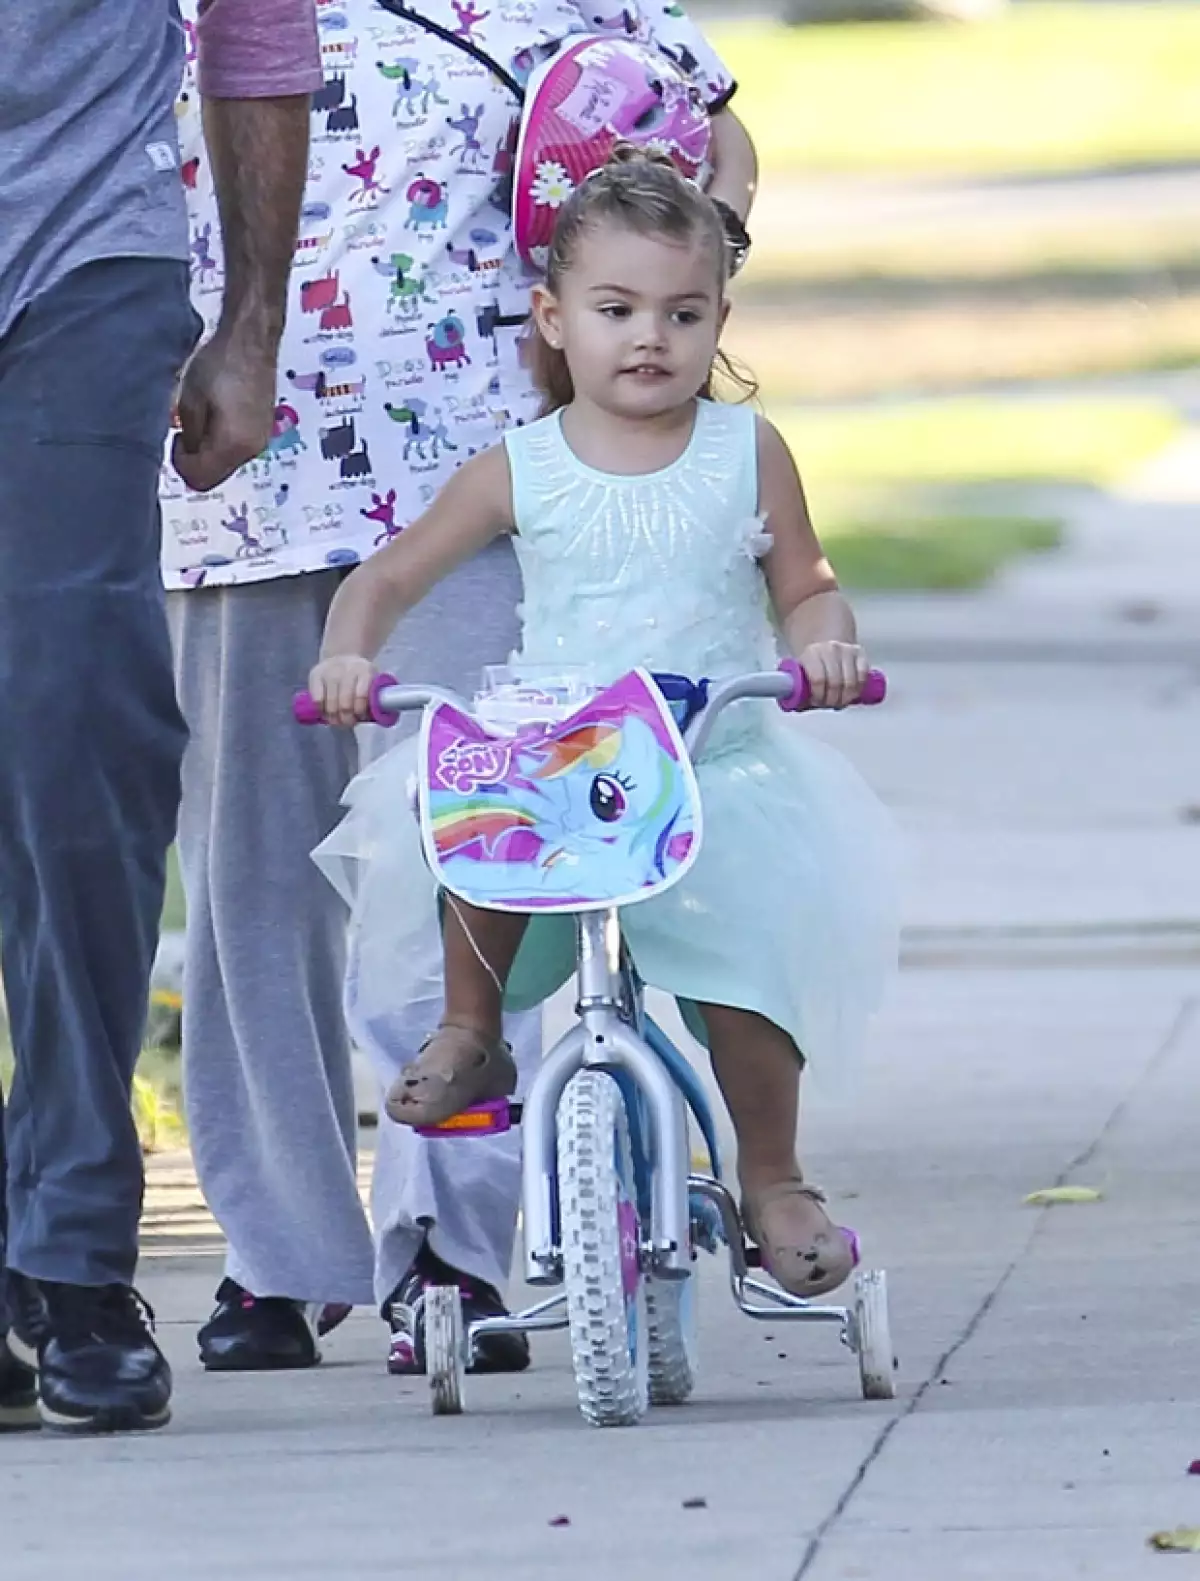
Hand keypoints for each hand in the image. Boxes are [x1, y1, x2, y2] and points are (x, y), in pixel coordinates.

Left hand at [171, 327, 278, 492]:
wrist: (250, 340)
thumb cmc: (222, 361)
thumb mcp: (189, 400)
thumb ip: (188, 435)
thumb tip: (189, 450)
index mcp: (234, 444)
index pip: (200, 479)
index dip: (181, 463)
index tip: (176, 439)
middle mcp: (252, 448)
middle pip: (215, 477)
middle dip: (195, 460)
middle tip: (184, 431)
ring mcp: (261, 440)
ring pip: (225, 464)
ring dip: (208, 451)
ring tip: (201, 418)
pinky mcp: (263, 430)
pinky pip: (237, 451)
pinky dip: (221, 442)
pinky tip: (216, 416)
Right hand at [308, 655, 375, 727]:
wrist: (343, 655)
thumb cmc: (360, 674)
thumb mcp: (372, 679)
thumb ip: (373, 695)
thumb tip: (370, 717)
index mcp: (364, 670)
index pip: (361, 696)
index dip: (360, 712)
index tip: (361, 717)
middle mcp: (346, 669)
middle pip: (345, 703)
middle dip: (347, 719)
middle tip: (348, 723)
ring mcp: (329, 671)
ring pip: (330, 704)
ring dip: (334, 718)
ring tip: (338, 722)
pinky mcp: (315, 675)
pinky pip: (317, 699)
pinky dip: (321, 710)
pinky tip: (326, 714)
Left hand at [797, 641, 868, 708]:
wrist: (825, 647)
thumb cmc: (812, 664)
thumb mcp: (801, 672)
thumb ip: (798, 689)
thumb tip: (799, 705)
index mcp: (812, 653)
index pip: (818, 679)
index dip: (818, 696)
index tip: (817, 703)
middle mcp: (830, 648)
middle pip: (835, 682)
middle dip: (832, 700)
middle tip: (828, 705)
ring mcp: (847, 650)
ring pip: (850, 682)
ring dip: (845, 698)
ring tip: (839, 702)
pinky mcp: (860, 653)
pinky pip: (863, 676)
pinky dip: (857, 689)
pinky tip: (851, 694)